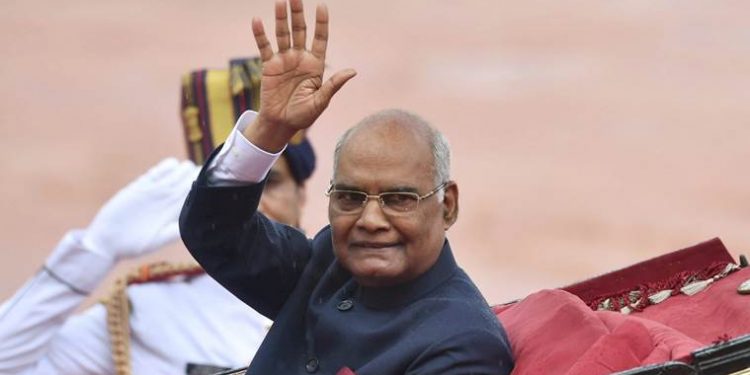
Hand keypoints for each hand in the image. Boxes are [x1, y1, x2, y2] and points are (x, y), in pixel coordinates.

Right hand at [81, 158, 198, 260]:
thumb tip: (192, 225)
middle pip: (183, 184)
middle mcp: (164, 202)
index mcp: (171, 214)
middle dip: (193, 176)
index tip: (211, 183)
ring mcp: (152, 193)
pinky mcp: (138, 187)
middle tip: (205, 169)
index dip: (200, 189)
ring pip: (171, 177)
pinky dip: (164, 169)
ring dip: (181, 171)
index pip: (190, 198)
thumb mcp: (157, 240)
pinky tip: (173, 164)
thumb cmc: (133, 246)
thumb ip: (174, 231)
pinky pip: (154, 174)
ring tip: (190, 166)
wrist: (107, 241)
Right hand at [245, 0, 356, 151]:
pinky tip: (257, 21)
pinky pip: (264, 47)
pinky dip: (260, 35)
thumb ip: (334, 85)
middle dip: (298, 14)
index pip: (320, 39)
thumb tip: (352, 71)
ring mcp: (284, 60)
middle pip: (300, 31)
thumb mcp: (321, 101)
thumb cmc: (304, 115)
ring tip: (280, 2)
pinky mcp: (269, 66)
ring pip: (283, 34)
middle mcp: (300, 58)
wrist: (282, 124)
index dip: (321, 23)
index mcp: (316, 65)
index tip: (321, 6)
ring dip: (281, 19)